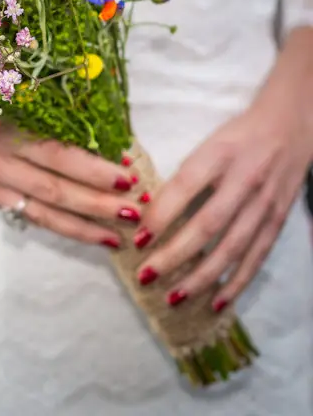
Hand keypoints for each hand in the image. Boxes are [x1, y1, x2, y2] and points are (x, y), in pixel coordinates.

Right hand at [0, 113, 142, 246]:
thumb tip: (112, 138)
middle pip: (54, 190)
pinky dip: (63, 227)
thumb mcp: (22, 99)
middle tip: (133, 212)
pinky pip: (31, 218)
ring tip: (117, 236)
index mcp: (5, 130)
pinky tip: (90, 234)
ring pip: (44, 213)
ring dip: (84, 227)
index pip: (57, 155)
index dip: (94, 169)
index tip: (128, 177)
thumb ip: (57, 117)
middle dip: (97, 204)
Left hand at [135, 29, 312, 310]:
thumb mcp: (206, 146)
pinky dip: (237, 281)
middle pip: (207, 224)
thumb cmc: (236, 137)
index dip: (161, 214)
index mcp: (218, 156)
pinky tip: (217, 300)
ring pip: (232, 247)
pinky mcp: (278, 220)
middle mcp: (243, 181)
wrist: (288, 127)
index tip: (138, 238)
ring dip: (202, 276)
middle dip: (175, 254)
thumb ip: (183, 177)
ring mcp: (264, 204)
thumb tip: (147, 211)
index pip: (185, 187)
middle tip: (146, 275)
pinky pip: (256, 256)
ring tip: (175, 296)